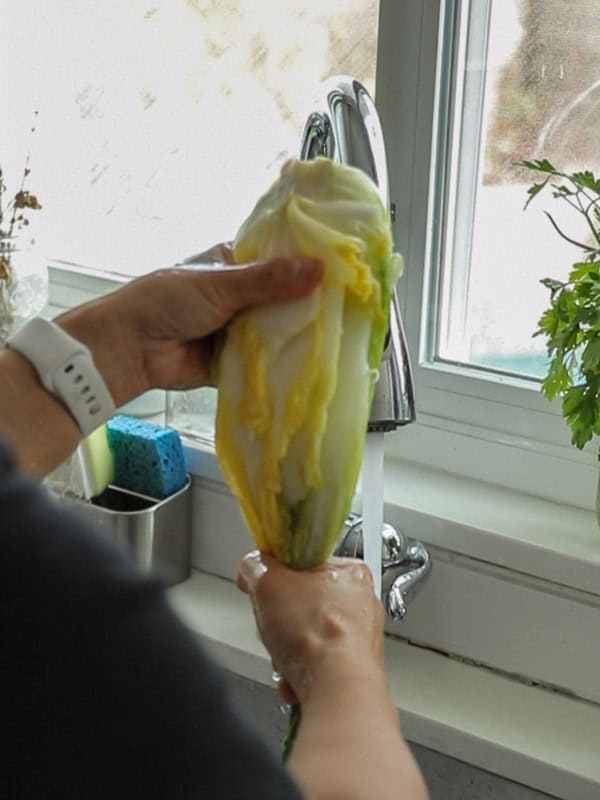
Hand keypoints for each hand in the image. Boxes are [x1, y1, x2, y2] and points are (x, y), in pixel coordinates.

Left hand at [58, 245, 321, 407]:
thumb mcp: (219, 283)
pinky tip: (313, 367)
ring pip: (276, 331)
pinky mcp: (234, 360)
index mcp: (233, 264)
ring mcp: (237, 328)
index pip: (279, 259)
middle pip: (283, 298)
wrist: (128, 350)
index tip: (344, 269)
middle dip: (309, 305)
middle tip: (352, 310)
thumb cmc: (164, 302)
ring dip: (297, 337)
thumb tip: (318, 269)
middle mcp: (239, 295)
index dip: (308, 264)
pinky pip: (264, 362)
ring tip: (341, 339)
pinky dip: (281, 365)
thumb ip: (268, 280)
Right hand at [236, 552, 384, 705]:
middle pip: (301, 602)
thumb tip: (252, 567)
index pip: (303, 563)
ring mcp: (359, 638)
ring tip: (285, 654)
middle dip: (279, 619)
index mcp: (349, 571)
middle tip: (274, 624)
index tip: (263, 584)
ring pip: (305, 635)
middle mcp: (360, 602)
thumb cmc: (317, 636)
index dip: (276, 575)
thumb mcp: (268, 584)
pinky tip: (294, 676)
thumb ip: (255, 567)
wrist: (338, 689)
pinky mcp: (352, 667)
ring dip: (286, 648)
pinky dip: (299, 670)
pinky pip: (315, 662)